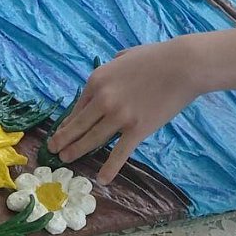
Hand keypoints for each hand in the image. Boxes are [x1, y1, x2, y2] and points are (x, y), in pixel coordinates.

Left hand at [46, 35, 204, 183]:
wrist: (182, 66)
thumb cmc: (156, 57)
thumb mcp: (124, 56)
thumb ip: (112, 66)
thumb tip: (109, 72)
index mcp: (97, 80)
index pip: (77, 107)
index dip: (68, 122)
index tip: (61, 132)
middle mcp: (103, 100)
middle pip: (78, 126)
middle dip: (63, 139)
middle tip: (53, 150)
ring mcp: (119, 116)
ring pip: (92, 140)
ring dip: (77, 151)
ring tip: (66, 160)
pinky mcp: (137, 130)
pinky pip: (119, 153)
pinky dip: (110, 168)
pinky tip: (102, 179)